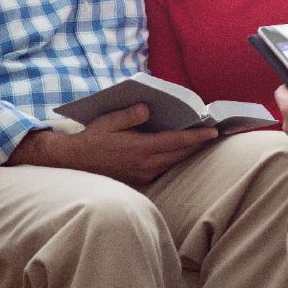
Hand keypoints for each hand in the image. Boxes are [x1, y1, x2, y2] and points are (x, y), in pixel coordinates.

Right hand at [7, 103, 217, 184]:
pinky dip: (174, 158)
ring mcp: (144, 174)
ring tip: (201, 140)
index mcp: (141, 148)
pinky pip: (163, 168)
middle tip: (214, 133)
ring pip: (173, 162)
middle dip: (198, 143)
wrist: (74, 163)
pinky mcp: (140, 180)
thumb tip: (148, 108)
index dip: (197, 136)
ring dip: (187, 151)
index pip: (177, 141)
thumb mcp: (109, 121)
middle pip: (180, 153)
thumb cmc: (91, 139)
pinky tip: (178, 150)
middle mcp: (146, 164)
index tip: (213, 131)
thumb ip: (130, 115)